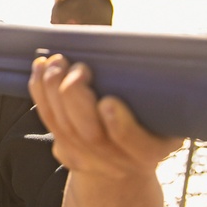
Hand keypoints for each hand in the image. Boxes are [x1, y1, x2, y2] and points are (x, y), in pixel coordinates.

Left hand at [28, 54, 182, 177]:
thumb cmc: (151, 122)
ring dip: (54, 91)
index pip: (139, 146)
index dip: (122, 127)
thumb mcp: (165, 112)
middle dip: (77, 98)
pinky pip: (49, 123)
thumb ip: (158, 88)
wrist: (127, 162)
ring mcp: (90, 160)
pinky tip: (41, 69)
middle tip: (79, 68)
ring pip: (65, 128)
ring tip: (58, 62)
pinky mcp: (67, 152)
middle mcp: (121, 161)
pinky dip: (41, 93)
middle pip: (92, 136)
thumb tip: (147, 45)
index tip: (109, 102)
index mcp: (152, 150)